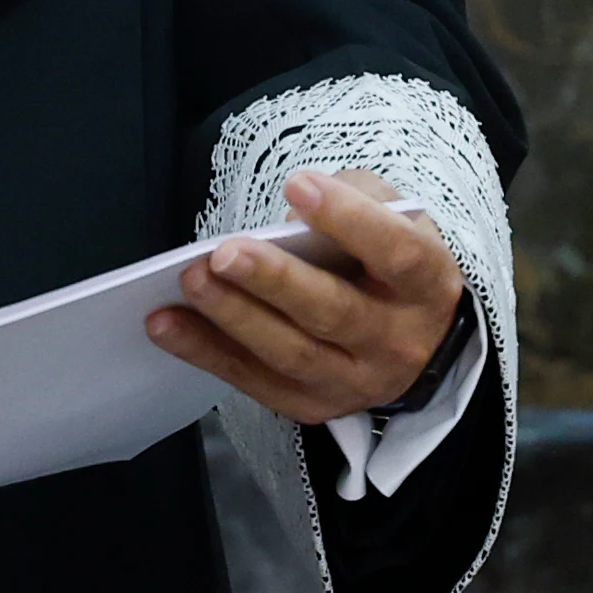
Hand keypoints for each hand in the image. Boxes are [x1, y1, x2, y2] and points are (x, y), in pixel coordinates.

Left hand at [146, 169, 465, 425]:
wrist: (420, 344)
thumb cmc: (392, 265)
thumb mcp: (397, 220)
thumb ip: (355, 202)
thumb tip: (289, 219)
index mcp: (426, 283)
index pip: (394, 252)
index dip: (349, 220)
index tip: (299, 186)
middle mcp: (396, 340)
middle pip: (333, 312)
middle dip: (274, 280)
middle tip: (224, 252)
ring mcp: (355, 381)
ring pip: (290, 354)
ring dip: (234, 317)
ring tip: (192, 282)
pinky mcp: (315, 406)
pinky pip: (256, 383)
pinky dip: (207, 353)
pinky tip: (166, 324)